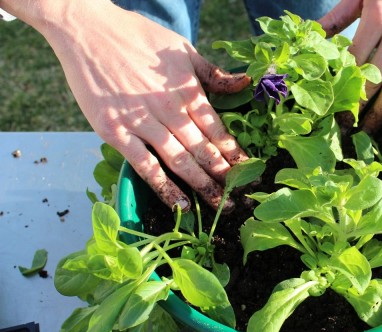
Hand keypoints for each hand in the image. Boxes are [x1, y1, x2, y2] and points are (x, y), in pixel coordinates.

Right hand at [21, 1, 250, 211]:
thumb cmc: (136, 36)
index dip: (235, 154)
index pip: (218, 130)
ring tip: (220, 207)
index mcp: (187, 91)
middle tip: (239, 199)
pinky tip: (180, 205)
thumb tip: (244, 83)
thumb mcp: (182, 49)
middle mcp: (169, 110)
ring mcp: (141, 122)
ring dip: (202, 186)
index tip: (249, 172)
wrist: (86, 29)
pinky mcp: (115, 132)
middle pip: (203, 150)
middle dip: (224, 177)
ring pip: (179, 161)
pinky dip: (164, 187)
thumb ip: (213, 73)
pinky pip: (144, 166)